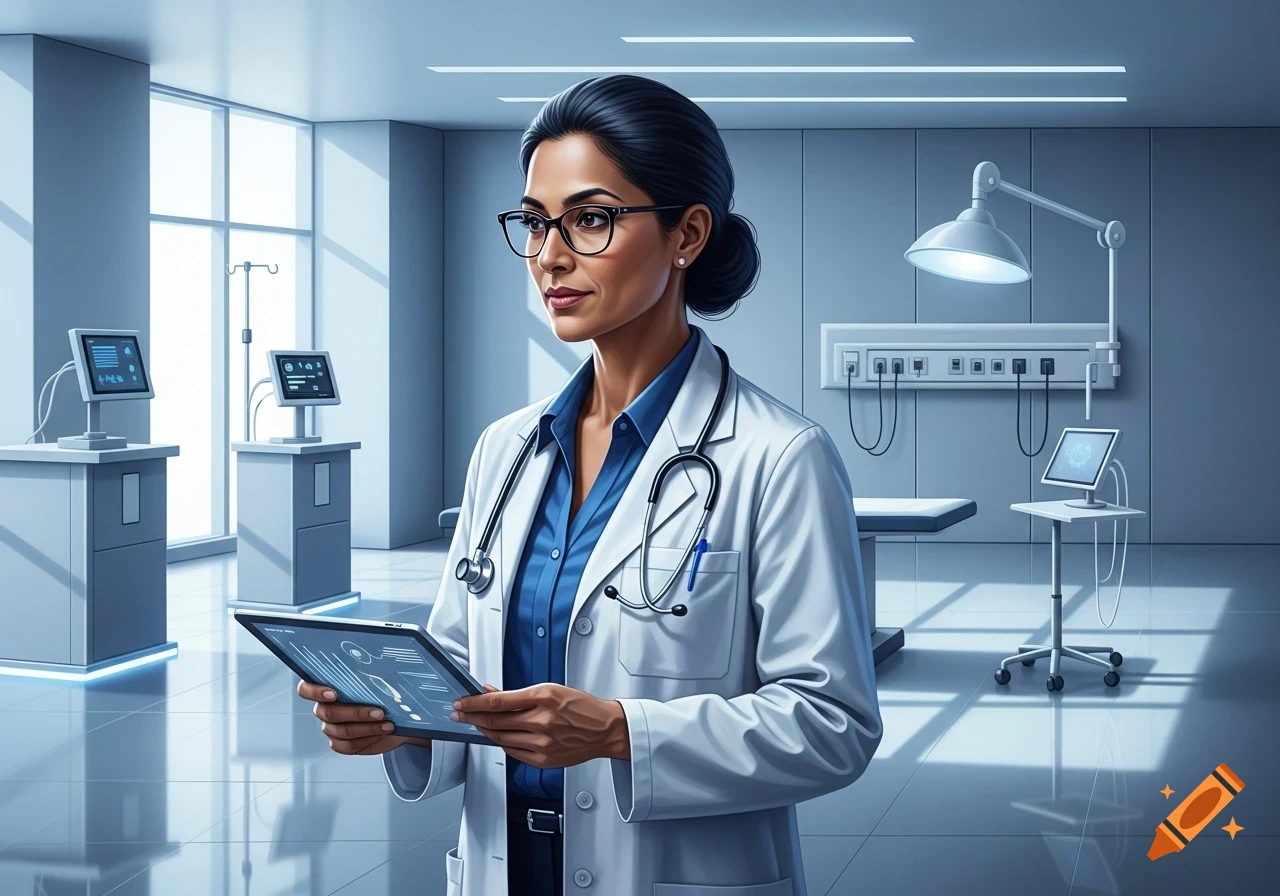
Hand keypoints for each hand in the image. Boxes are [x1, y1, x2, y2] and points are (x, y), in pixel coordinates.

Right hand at [297, 680, 431, 755]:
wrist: (397, 715)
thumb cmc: (384, 692)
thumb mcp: (380, 678)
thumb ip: (372, 671)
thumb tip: (379, 663)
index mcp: (326, 688)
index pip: (305, 689)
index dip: (314, 692)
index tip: (334, 693)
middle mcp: (324, 708)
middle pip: (328, 713)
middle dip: (356, 713)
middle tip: (379, 711)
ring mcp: (330, 728)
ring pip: (341, 731)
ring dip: (367, 728)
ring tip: (387, 723)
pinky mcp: (340, 743)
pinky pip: (348, 746)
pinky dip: (367, 739)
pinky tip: (382, 732)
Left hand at [453, 683, 629, 768]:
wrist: (604, 730)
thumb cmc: (581, 707)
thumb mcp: (551, 690)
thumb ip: (518, 694)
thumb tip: (491, 692)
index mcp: (544, 697)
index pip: (498, 701)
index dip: (474, 702)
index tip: (461, 702)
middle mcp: (542, 720)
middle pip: (495, 720)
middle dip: (472, 716)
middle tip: (459, 713)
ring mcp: (542, 743)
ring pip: (501, 737)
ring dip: (484, 729)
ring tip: (475, 723)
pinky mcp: (543, 759)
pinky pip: (512, 751)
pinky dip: (500, 742)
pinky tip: (495, 735)